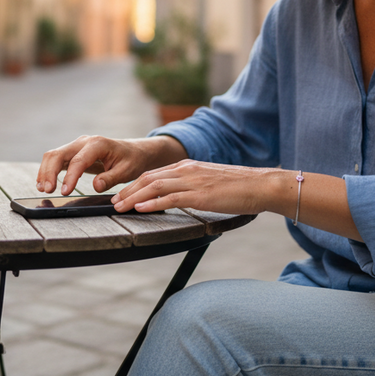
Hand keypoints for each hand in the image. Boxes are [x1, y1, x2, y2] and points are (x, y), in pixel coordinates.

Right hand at [37, 135, 186, 194]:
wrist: (135, 152)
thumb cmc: (132, 160)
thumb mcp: (126, 171)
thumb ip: (110, 178)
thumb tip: (96, 186)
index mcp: (98, 144)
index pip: (78, 160)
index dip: (69, 177)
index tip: (65, 192)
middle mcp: (84, 142)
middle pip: (58, 154)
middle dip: (49, 172)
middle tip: (47, 191)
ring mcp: (77, 146)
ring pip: (54, 155)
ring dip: (45, 171)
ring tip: (43, 189)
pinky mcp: (74, 153)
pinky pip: (57, 160)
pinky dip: (48, 170)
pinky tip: (44, 183)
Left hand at [111, 160, 286, 215]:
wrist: (261, 185)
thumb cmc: (240, 187)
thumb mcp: (211, 183)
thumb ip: (194, 187)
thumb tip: (182, 198)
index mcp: (188, 167)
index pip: (154, 173)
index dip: (135, 184)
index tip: (122, 194)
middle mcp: (186, 170)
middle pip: (148, 178)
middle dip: (128, 190)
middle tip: (113, 202)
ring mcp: (192, 181)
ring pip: (154, 186)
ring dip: (133, 197)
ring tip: (119, 207)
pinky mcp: (200, 195)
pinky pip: (170, 198)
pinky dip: (151, 203)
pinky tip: (140, 209)